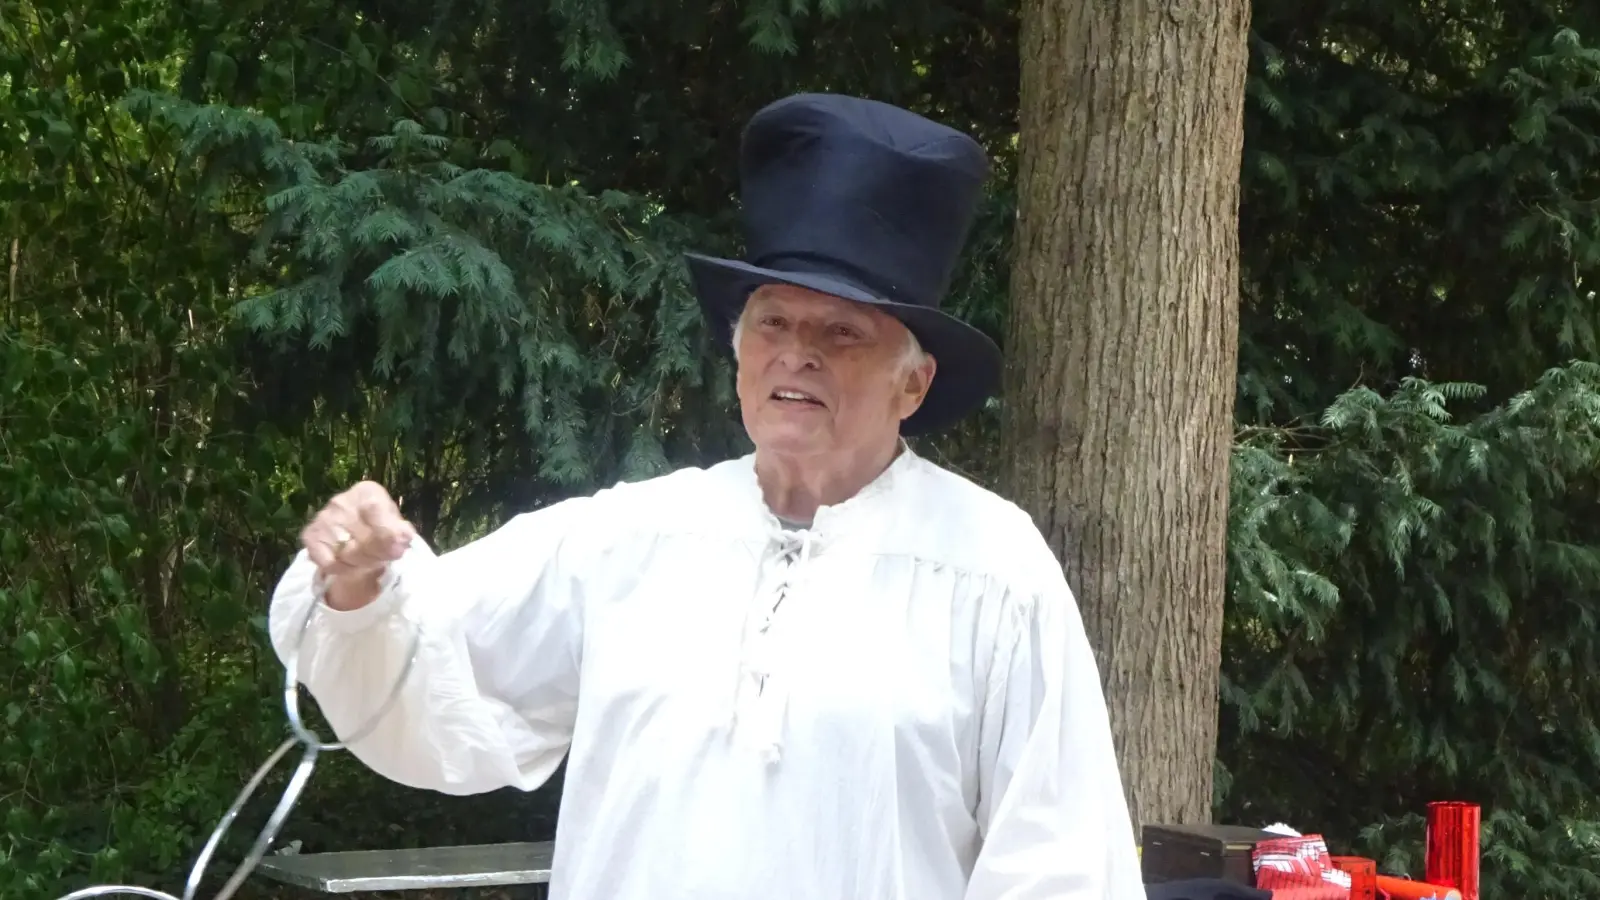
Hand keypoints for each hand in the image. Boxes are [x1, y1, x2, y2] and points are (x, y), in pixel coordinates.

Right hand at [301, 481, 416, 606]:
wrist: (355, 529)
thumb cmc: (381, 524)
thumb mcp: (398, 526)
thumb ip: (402, 532)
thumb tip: (402, 538)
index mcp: (367, 492)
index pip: (376, 510)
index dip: (388, 535)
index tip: (397, 549)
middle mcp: (341, 501)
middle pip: (363, 540)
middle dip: (378, 556)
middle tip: (383, 557)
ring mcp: (323, 517)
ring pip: (347, 554)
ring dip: (362, 564)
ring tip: (368, 559)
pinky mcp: (310, 535)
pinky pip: (329, 563)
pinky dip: (342, 569)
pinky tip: (349, 563)